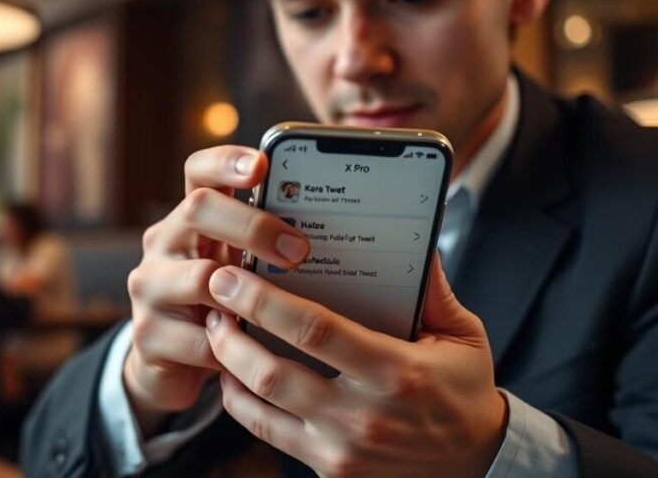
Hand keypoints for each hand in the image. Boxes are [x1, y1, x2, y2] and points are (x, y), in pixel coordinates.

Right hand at [122, 146, 310, 435]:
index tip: (262, 164)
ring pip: (200, 278)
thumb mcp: (243, 270)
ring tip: (284, 313)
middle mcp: (163, 243)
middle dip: (254, 225)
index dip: (227, 162)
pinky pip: (202, 340)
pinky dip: (237, 350)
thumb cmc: (223, 308)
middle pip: (199, 210)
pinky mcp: (147, 335)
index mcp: (190, 220)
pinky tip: (260, 357)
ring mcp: (149, 287)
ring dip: (250, 294)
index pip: (199, 173)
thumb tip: (341, 232)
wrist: (170, 366)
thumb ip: (268, 249)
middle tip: (298, 250)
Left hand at [205, 257, 507, 477]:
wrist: (476, 467)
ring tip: (217, 328)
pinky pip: (268, 433)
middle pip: (273, 373)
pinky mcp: (329, 471)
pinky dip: (240, 402)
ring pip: (260, 406)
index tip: (233, 275)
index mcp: (398, 373)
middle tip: (213, 295)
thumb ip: (431, 288)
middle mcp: (363, 417)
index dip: (265, 302)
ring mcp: (342, 450)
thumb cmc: (464, 393)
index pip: (315, 331)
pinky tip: (233, 373)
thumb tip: (413, 234)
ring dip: (228, 364)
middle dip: (231, 332)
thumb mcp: (462, 337)